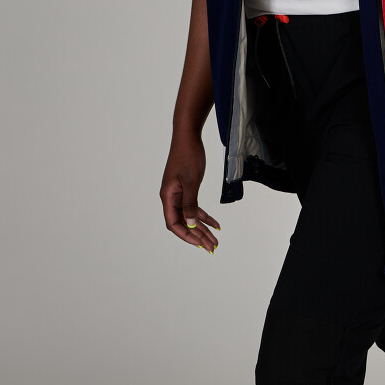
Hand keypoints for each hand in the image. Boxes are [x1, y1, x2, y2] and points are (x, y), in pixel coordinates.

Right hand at [160, 132, 220, 252]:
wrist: (188, 137)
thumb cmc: (187, 156)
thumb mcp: (191, 182)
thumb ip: (190, 204)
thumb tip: (190, 224)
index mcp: (168, 196)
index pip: (174, 224)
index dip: (186, 236)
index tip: (200, 244)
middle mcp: (171, 197)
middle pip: (183, 223)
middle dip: (198, 236)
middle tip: (212, 247)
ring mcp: (179, 193)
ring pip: (190, 217)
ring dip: (202, 228)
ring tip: (215, 240)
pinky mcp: (186, 188)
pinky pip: (194, 207)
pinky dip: (205, 216)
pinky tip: (216, 224)